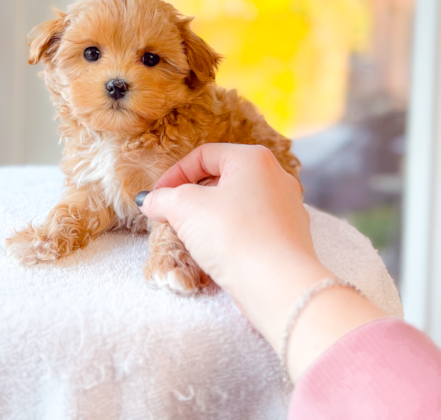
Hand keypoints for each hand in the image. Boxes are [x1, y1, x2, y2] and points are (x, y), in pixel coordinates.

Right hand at [139, 143, 384, 379]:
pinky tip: (218, 253)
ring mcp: (288, 208)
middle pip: (222, 178)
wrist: (278, 286)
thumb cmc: (234, 236)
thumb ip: (163, 199)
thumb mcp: (185, 208)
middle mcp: (277, 177)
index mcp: (254, 159)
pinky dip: (231, 235)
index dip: (174, 174)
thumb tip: (150, 201)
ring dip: (210, 216)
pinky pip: (253, 228)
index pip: (204, 155)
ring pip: (238, 204)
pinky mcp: (290, 238)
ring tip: (191, 236)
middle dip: (192, 196)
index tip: (157, 197)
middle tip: (171, 216)